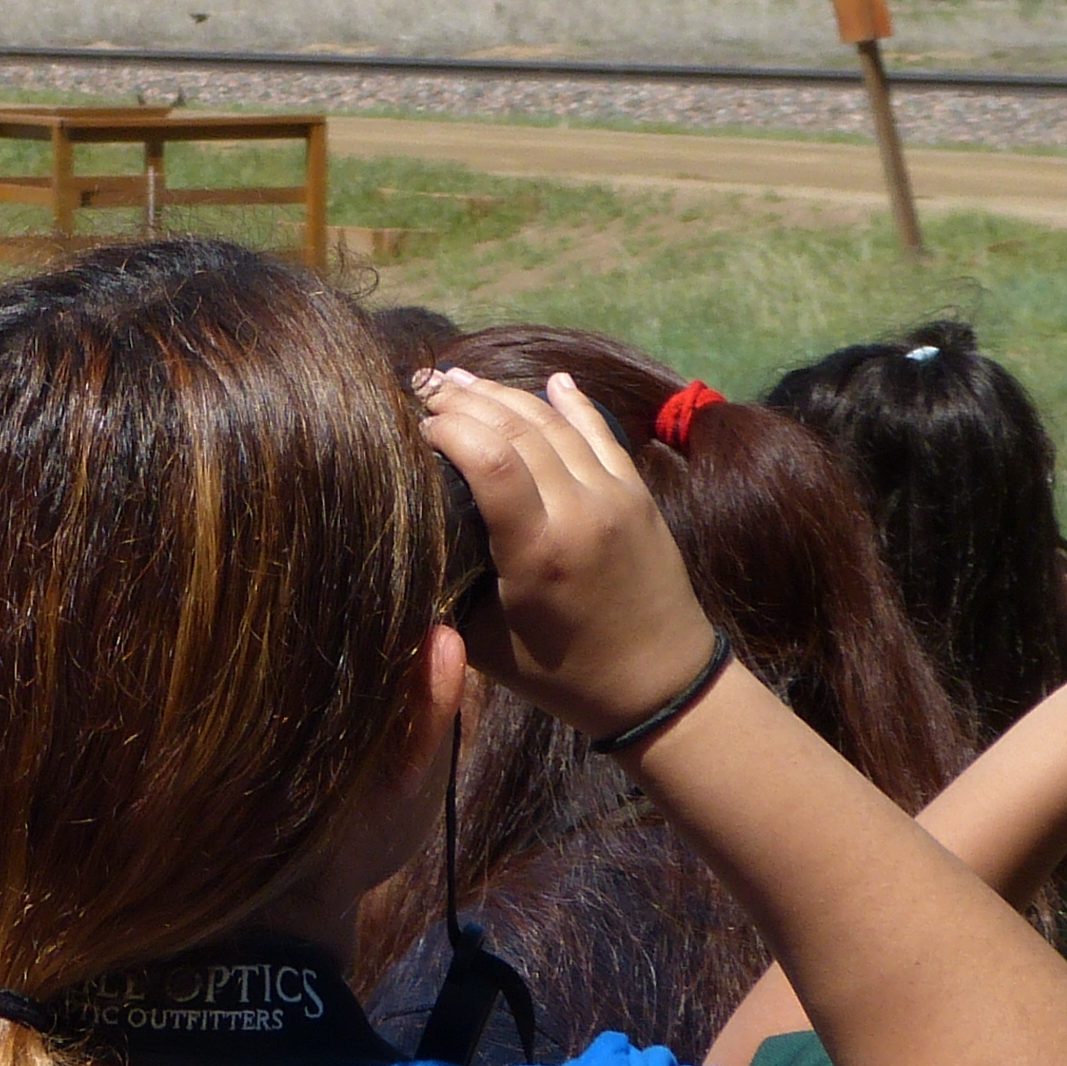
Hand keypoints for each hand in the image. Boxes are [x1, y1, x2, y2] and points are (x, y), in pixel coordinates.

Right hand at [418, 369, 719, 741]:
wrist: (663, 685)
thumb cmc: (564, 676)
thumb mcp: (486, 647)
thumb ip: (444, 591)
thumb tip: (403, 543)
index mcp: (537, 552)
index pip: (488, 460)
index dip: (446, 429)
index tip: (414, 428)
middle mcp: (579, 510)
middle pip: (517, 428)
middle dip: (464, 401)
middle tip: (423, 389)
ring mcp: (614, 495)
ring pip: (555, 421)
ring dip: (505, 394)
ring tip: (461, 380)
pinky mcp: (638, 493)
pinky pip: (600, 432)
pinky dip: (572, 402)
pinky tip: (550, 381)